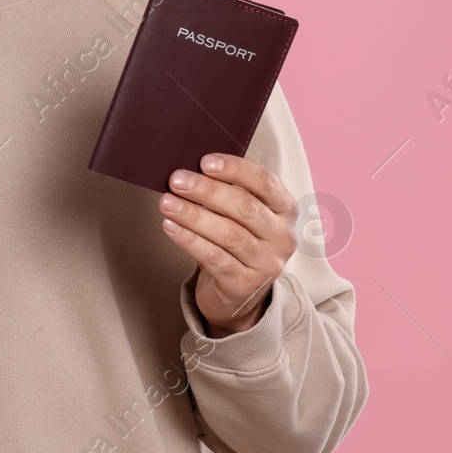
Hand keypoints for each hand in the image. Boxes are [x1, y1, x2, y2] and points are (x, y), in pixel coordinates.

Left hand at [158, 154, 297, 338]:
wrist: (236, 291)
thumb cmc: (235, 239)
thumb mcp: (239, 214)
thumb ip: (226, 191)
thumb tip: (189, 169)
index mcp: (285, 209)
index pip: (265, 182)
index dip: (235, 169)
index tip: (204, 161)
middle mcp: (282, 236)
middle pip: (244, 207)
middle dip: (207, 191)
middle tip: (176, 180)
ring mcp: (267, 263)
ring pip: (229, 234)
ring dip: (193, 215)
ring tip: (167, 203)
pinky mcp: (245, 284)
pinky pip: (215, 258)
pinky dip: (190, 240)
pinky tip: (170, 227)